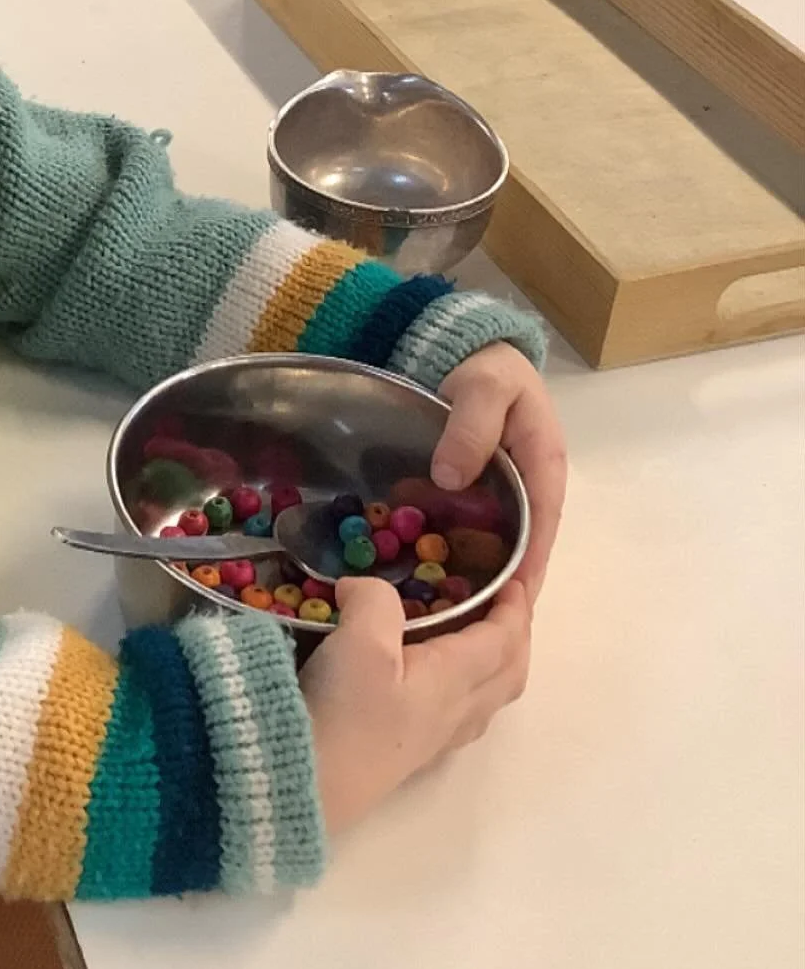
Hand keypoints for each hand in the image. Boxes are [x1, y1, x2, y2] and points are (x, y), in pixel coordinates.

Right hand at [302, 576, 531, 835]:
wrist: (309, 783)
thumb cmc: (344, 711)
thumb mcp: (360, 641)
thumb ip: (374, 600)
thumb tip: (362, 587)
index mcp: (453, 678)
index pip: (503, 638)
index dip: (517, 605)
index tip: (519, 573)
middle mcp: (455, 711)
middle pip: (509, 672)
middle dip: (518, 634)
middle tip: (510, 603)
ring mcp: (434, 738)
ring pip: (489, 697)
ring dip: (499, 663)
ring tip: (482, 637)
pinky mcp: (409, 754)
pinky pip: (463, 714)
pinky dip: (470, 686)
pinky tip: (438, 682)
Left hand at [434, 343, 566, 596]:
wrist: (460, 346)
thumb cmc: (483, 365)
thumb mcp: (484, 387)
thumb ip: (471, 428)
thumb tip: (451, 479)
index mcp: (543, 463)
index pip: (542, 526)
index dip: (528, 566)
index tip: (511, 604)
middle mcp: (529, 483)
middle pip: (522, 543)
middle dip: (504, 583)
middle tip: (475, 622)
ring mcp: (502, 488)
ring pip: (495, 540)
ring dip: (478, 570)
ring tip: (450, 610)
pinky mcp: (475, 487)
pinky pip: (468, 525)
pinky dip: (453, 547)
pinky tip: (425, 571)